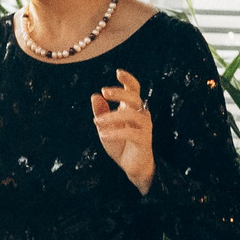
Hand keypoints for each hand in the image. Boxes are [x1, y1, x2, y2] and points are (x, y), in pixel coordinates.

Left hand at [90, 68, 154, 194]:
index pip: (134, 89)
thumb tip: (95, 96)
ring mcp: (144, 126)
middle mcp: (141, 114)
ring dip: (112, 116)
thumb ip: (101, 112)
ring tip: (96, 122)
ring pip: (131, 114)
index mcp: (132, 108)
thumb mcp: (105, 127)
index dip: (128, 80)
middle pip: (134, 97)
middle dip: (119, 92)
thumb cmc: (120, 144)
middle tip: (104, 91)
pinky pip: (130, 132)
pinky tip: (103, 135)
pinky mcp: (144, 140)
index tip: (118, 72)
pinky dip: (115, 133)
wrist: (131, 166)